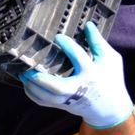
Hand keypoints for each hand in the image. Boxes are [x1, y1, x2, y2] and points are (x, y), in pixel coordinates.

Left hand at [19, 21, 133, 128]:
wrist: (110, 109)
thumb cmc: (111, 80)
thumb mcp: (111, 59)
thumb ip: (99, 42)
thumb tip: (88, 24)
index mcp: (91, 73)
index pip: (79, 58)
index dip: (68, 46)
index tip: (58, 37)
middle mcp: (79, 88)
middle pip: (57, 87)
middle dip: (40, 78)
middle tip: (27, 68)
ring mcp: (70, 99)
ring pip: (47, 97)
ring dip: (32, 86)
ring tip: (22, 74)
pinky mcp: (64, 106)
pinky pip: (44, 102)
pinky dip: (33, 94)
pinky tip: (27, 84)